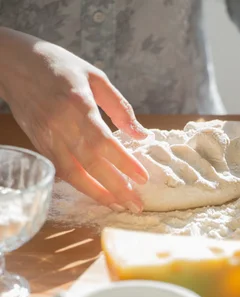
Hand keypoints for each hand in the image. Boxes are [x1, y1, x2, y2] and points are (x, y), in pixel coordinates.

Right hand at [0, 28, 147, 211]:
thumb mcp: (94, 76)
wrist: (13, 64)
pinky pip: (62, 172)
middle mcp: (60, 124)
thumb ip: (119, 107)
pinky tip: (98, 194)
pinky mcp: (40, 146)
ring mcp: (47, 137)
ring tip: (118, 205)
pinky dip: (80, 186)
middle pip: (90, 164)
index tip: (143, 179)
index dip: (123, 163)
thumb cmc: (58, 66)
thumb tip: (141, 135)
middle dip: (116, 188)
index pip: (103, 142)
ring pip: (73, 174)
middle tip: (136, 204)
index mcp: (77, 103)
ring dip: (98, 194)